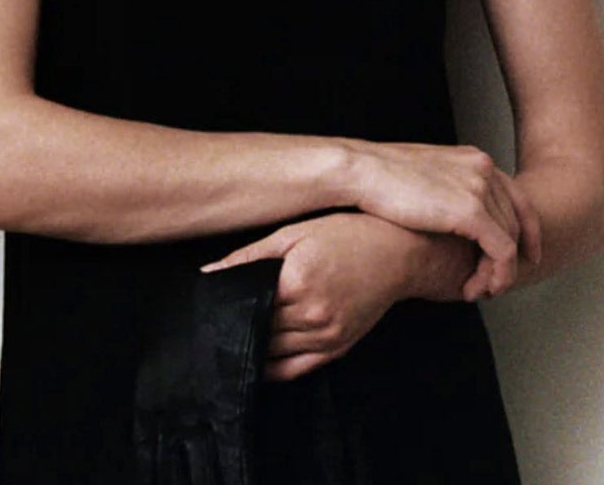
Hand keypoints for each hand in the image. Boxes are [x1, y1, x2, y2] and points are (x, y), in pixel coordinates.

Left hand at [204, 213, 419, 380]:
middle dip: (234, 327)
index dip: (224, 307)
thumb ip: (249, 256)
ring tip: (227, 341)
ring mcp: (328, 336)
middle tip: (209, 324)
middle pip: (258, 330)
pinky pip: (297, 369)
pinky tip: (256, 362)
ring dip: (251, 348)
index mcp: (297, 283)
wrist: (398, 254)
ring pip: (274, 353)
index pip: (246, 305)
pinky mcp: (339, 348)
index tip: (205, 306)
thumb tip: (209, 274)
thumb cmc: (344, 236)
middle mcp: (313, 315)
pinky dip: (274, 369)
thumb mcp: (293, 234)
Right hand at [342, 140, 541, 299]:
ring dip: (499, 271)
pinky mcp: (472, 213)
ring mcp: (480, 189)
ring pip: (510, 240)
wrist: (358, 172)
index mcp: (473, 158)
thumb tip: (448, 207)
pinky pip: (502, 252)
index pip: (516, 196)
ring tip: (481, 289)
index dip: (527, 228)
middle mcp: (483, 169)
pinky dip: (497, 274)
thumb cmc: (377, 176)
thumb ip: (446, 185)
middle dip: (513, 256)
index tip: (527, 253)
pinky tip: (478, 287)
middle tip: (498, 281)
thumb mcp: (423, 173)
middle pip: (516, 220)